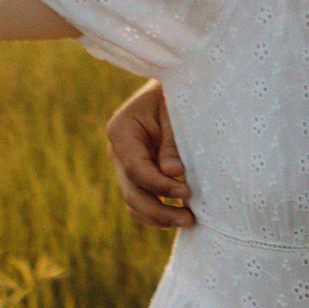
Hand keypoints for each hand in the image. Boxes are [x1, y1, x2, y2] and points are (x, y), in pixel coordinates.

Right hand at [106, 80, 192, 228]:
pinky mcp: (138, 174)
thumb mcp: (175, 112)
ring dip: (159, 217)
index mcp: (121, 131)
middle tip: (190, 219)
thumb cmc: (177, 95)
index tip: (187, 193)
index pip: (136, 169)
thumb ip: (172, 143)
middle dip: (160, 210)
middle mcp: (118, 151)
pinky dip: (157, 213)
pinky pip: (141, 201)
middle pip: (131, 192)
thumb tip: (171, 173)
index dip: (160, 186)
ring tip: (188, 221)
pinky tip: (179, 217)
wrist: (176, 86)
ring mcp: (125, 165)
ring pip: (133, 202)